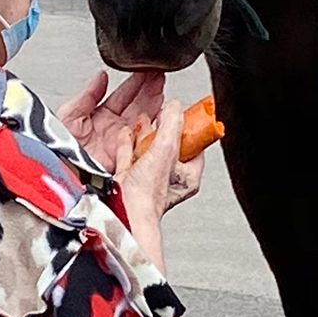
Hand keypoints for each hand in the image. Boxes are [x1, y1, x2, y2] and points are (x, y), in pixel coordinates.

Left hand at [55, 68, 159, 170]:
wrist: (59, 170)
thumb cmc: (57, 148)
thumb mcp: (69, 114)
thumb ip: (87, 95)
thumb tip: (101, 76)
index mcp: (100, 118)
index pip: (123, 95)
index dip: (135, 82)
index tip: (146, 70)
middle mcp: (114, 130)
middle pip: (138, 105)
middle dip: (150, 89)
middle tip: (159, 76)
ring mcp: (122, 143)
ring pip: (144, 120)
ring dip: (154, 104)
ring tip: (162, 89)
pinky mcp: (127, 157)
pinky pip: (143, 141)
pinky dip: (153, 129)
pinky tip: (160, 116)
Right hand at [114, 89, 203, 229]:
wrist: (122, 209)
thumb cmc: (148, 193)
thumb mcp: (167, 148)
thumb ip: (172, 124)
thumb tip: (175, 106)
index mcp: (188, 176)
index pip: (195, 146)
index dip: (189, 129)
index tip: (183, 116)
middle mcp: (169, 179)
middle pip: (170, 145)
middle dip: (163, 129)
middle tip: (162, 116)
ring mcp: (148, 179)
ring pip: (149, 150)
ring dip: (145, 134)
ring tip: (144, 120)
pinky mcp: (129, 180)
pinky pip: (129, 157)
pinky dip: (127, 144)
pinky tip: (126, 133)